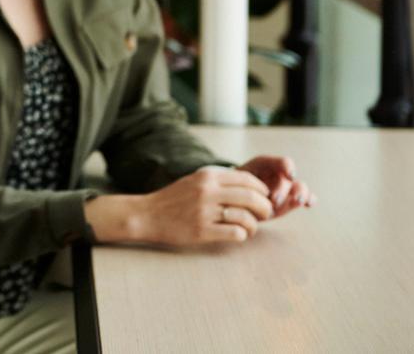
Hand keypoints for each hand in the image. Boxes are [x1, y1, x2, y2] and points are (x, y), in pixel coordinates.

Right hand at [87, 166, 273, 245]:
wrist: (147, 215)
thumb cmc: (173, 199)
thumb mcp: (194, 181)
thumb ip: (218, 182)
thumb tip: (250, 188)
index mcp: (207, 177)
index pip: (247, 179)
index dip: (262, 189)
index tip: (265, 197)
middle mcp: (207, 192)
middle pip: (251, 198)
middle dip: (265, 208)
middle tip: (265, 215)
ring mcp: (204, 212)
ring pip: (246, 218)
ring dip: (254, 226)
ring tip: (250, 228)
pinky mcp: (201, 231)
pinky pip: (235, 233)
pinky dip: (242, 236)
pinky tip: (238, 235)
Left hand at [237, 155, 314, 218]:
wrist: (235, 198)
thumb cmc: (237, 185)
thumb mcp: (239, 178)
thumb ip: (248, 181)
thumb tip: (260, 188)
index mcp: (269, 166)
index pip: (283, 162)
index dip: (288, 166)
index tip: (289, 175)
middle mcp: (280, 176)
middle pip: (288, 180)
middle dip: (283, 189)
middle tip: (275, 200)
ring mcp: (287, 190)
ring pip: (300, 187)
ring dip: (301, 193)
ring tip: (298, 201)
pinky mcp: (290, 203)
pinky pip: (305, 198)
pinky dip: (310, 199)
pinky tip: (309, 204)